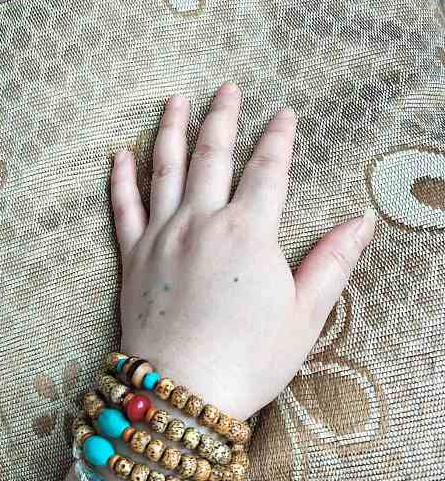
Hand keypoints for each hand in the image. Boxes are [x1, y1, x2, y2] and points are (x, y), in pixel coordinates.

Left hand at [111, 83, 375, 421]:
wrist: (181, 393)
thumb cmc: (249, 360)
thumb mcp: (305, 316)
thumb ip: (332, 262)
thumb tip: (362, 221)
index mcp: (248, 233)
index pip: (268, 170)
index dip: (279, 139)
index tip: (284, 114)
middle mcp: (201, 222)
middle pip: (212, 155)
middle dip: (223, 117)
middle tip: (228, 88)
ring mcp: (161, 237)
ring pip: (164, 169)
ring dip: (170, 130)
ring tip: (175, 100)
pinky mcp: (132, 259)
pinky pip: (122, 208)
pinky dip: (120, 178)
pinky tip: (119, 155)